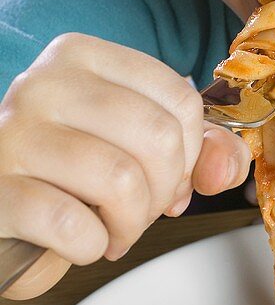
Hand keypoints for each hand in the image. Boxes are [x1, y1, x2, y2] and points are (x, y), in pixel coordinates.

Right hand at [0, 34, 250, 299]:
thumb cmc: (63, 175)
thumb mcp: (131, 149)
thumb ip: (195, 151)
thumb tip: (222, 170)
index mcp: (83, 58)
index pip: (180, 99)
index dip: (190, 153)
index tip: (168, 178)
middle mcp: (45, 83)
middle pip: (159, 137)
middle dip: (164, 192)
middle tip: (141, 211)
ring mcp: (14, 133)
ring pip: (121, 180)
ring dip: (130, 225)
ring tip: (113, 230)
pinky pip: (74, 225)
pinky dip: (90, 246)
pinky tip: (77, 242)